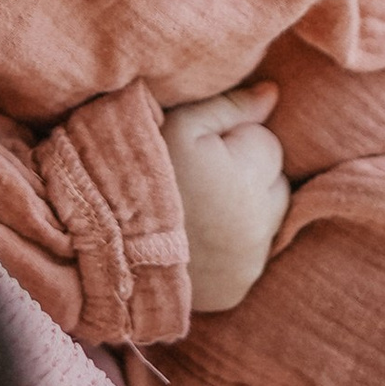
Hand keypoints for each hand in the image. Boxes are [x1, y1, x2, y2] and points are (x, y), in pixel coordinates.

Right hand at [163, 82, 289, 314]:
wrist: (109, 245)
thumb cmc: (141, 170)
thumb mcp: (179, 123)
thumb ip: (231, 106)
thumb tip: (273, 95)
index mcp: (248, 176)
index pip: (268, 143)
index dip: (235, 138)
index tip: (201, 146)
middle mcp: (259, 223)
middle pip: (275, 184)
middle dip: (248, 174)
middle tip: (201, 175)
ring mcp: (249, 262)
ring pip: (266, 221)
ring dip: (244, 209)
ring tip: (200, 205)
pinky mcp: (237, 290)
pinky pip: (249, 258)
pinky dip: (232, 247)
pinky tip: (199, 237)